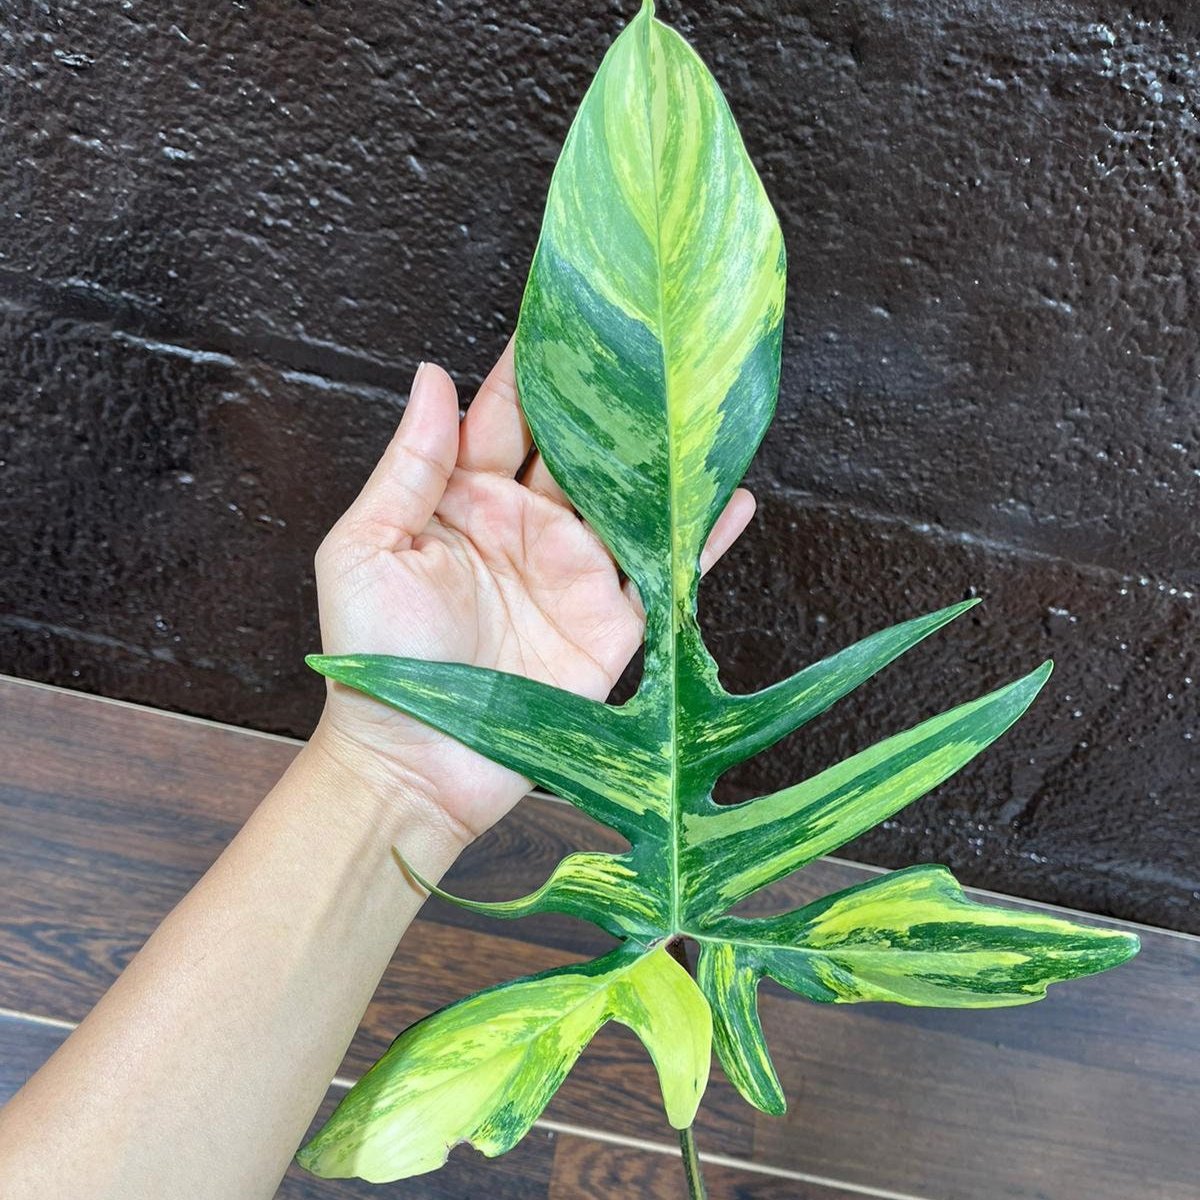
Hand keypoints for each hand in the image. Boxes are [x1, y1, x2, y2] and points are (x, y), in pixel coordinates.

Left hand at [310, 340, 755, 844]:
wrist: (413, 759)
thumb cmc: (375, 653)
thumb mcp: (369, 547)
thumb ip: (410, 466)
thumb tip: (434, 378)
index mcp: (466, 497)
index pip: (505, 413)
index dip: (532, 364)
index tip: (564, 309)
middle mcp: (527, 524)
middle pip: (578, 445)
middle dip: (610, 393)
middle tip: (647, 336)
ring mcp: (574, 571)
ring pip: (629, 496)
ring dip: (661, 453)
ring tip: (698, 400)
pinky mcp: (613, 622)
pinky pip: (665, 570)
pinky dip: (703, 536)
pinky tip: (731, 494)